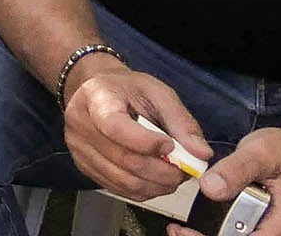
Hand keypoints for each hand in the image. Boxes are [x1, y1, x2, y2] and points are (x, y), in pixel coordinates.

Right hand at [61, 60, 209, 203]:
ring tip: (173, 174)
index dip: (146, 142)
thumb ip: (181, 121)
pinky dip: (145, 190)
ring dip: (157, 184)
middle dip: (162, 171)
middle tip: (185, 170)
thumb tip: (201, 154)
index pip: (115, 127)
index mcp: (96, 97)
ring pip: (124, 181)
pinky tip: (156, 179)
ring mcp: (79, 150)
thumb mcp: (158, 92)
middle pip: (124, 160)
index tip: (171, 145)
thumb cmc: (128, 89)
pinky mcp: (85, 168)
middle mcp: (80, 125)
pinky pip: (120, 190)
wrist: (98, 92)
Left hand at [181, 125, 280, 235]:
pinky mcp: (260, 227)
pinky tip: (197, 227)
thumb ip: (236, 170)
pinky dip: (217, 233)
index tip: (187, 232)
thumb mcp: (261, 153)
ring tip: (182, 230)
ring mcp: (270, 232)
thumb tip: (211, 187)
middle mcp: (278, 234)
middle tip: (178, 231)